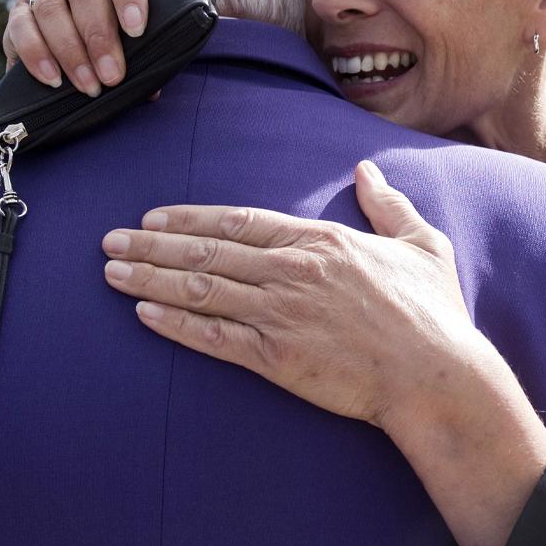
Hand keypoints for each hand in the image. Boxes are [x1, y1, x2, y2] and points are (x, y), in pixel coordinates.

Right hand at [1, 0, 152, 95]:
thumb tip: (150, 90)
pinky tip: (55, 79)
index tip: (137, 30)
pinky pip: (21, 27)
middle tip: (112, 75)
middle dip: (99, 36)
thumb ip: (145, 48)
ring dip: (70, 52)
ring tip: (88, 85)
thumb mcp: (134, 28)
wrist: (78, 28)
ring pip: (50, 8)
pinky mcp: (18, 8)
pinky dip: (37, 55)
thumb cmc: (119, 27)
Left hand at [100, 160, 504, 430]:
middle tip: (110, 241)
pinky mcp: (277, 358)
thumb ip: (387, 204)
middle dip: (152, 246)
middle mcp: (292, 272)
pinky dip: (175, 325)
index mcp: (320, 241)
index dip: (191, 219)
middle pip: (207, 253)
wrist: (435, 375)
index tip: (154, 218)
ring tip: (112, 273)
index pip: (240, 222)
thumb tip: (368, 170)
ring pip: (201, 290)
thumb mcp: (421, 244)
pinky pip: (214, 337)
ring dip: (151, 280)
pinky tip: (144, 315)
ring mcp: (281, 315)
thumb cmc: (434, 314)